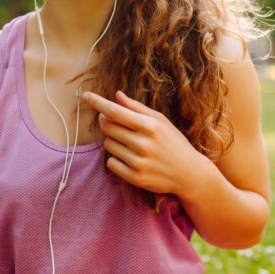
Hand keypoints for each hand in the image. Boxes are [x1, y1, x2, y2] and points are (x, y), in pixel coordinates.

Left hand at [82, 90, 208, 196]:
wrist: (189, 173)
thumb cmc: (173, 142)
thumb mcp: (160, 121)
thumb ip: (136, 108)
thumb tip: (116, 95)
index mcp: (149, 125)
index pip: (114, 111)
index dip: (97, 102)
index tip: (85, 96)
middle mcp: (142, 143)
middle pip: (107, 127)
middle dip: (107, 123)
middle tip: (118, 124)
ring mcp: (138, 162)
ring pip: (107, 144)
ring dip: (114, 142)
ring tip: (131, 144)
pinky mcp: (135, 178)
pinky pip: (111, 163)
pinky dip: (116, 159)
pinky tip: (131, 159)